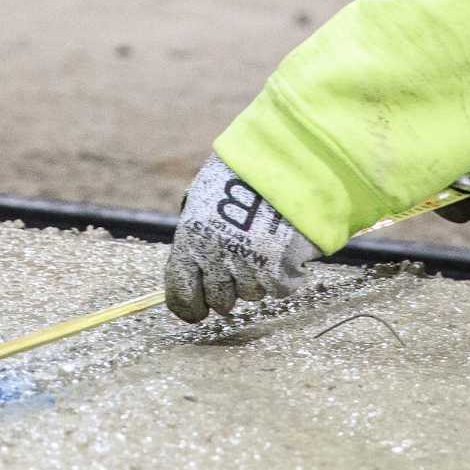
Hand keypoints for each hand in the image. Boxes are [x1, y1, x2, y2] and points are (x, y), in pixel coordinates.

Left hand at [164, 156, 320, 321]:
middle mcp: (216, 258)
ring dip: (257, 278)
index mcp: (191, 240)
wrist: (289, 158)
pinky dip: (284, 273)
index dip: (189, 308)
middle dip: (227, 290)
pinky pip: (279, 288)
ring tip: (265, 245)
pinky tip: (284, 247)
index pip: (181, 296)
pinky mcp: (280, 270)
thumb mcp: (205, 194)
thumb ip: (196, 230)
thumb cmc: (244, 172)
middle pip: (219, 301)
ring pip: (250, 294)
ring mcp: (248, 267)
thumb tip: (188, 263)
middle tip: (239, 270)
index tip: (198, 311)